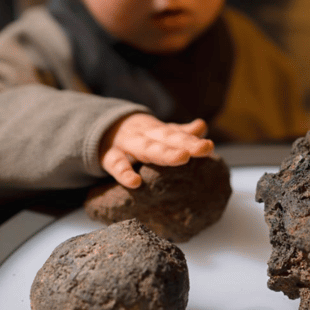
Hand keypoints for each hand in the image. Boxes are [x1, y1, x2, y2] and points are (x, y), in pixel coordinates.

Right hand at [99, 113, 214, 188]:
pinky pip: (116, 164)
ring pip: (146, 147)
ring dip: (164, 152)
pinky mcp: (109, 156)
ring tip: (182, 158)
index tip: (209, 147)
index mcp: (157, 130)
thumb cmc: (138, 136)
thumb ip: (180, 132)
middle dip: (186, 143)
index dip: (193, 140)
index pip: (177, 134)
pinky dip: (124, 173)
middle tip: (204, 148)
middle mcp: (144, 134)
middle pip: (167, 138)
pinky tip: (135, 182)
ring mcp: (127, 144)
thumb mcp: (158, 132)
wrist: (99, 128)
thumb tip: (202, 127)